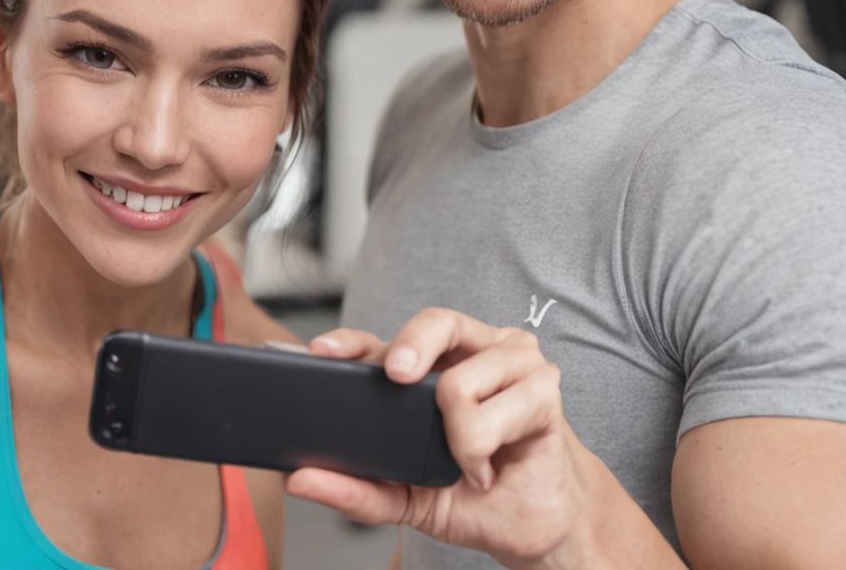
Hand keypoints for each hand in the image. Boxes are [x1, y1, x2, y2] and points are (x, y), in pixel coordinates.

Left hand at [286, 309, 599, 568]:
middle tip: (396, 376)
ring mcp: (514, 362)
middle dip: (409, 344)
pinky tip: (487, 469)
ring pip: (457, 383)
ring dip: (455, 440)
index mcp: (438, 366)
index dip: (353, 340)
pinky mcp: (544, 386)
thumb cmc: (475, 493)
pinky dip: (478, 452)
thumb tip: (301, 479)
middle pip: (436, 320)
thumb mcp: (407, 496)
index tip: (321, 353)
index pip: (389, 338)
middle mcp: (475, 350)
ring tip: (467, 464)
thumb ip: (359, 488)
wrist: (535, 526)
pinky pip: (489, 413)